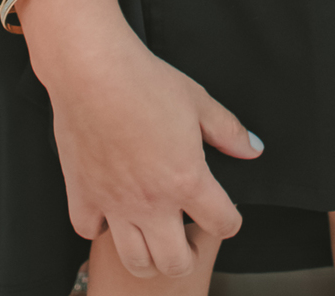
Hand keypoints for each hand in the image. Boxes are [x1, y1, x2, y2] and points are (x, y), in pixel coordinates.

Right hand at [27, 0, 263, 278]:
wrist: (92, 70)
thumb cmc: (143, 80)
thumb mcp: (198, 100)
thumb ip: (228, 131)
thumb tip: (252, 149)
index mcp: (186, 180)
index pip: (222, 224)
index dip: (230, 220)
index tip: (224, 212)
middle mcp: (151, 202)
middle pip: (176, 263)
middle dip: (188, 255)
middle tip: (188, 237)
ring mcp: (114, 204)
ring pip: (135, 260)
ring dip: (149, 255)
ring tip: (154, 235)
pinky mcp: (82, 195)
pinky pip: (90, 231)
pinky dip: (101, 227)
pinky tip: (111, 209)